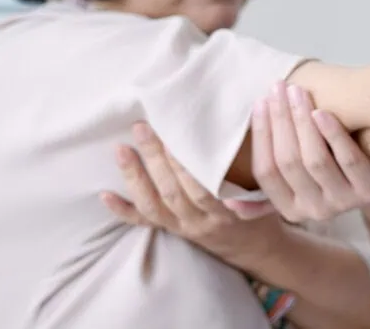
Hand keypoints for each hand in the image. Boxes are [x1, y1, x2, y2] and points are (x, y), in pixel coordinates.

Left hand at [100, 122, 283, 266]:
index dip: (183, 162)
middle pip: (172, 191)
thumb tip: (248, 120)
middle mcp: (201, 222)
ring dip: (135, 177)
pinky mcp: (172, 231)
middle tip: (142, 128)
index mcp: (227, 211)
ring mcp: (184, 228)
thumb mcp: (265, 191)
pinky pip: (144, 223)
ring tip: (121, 149)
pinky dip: (122, 210)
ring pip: (154, 205)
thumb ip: (253, 164)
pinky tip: (105, 195)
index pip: (200, 187)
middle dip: (155, 158)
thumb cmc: (261, 212)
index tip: (174, 132)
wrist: (255, 249)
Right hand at [252, 83, 369, 222]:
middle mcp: (314, 211)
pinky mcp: (369, 190)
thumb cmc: (332, 171)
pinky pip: (347, 160)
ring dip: (302, 122)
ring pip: (314, 160)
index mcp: (290, 209)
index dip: (260, 135)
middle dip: (280, 120)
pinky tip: (321, 111)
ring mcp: (343, 202)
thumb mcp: (301, 186)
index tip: (259, 102)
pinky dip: (332, 134)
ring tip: (298, 91)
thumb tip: (228, 201)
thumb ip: (269, 190)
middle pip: (289, 161)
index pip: (266, 171)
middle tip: (278, 87)